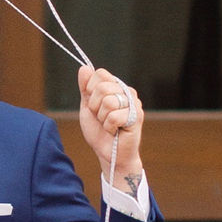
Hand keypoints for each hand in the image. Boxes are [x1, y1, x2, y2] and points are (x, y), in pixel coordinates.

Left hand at [76, 66, 144, 193]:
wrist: (108, 153)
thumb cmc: (99, 131)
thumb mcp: (87, 107)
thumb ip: (85, 88)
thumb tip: (84, 68)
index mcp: (116, 86)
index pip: (100, 73)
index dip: (90, 89)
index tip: (93, 104)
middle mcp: (127, 92)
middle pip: (103, 87)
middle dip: (95, 106)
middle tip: (101, 117)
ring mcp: (134, 104)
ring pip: (108, 102)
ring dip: (102, 118)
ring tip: (108, 125)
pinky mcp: (137, 117)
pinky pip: (113, 117)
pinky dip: (108, 127)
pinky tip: (114, 131)